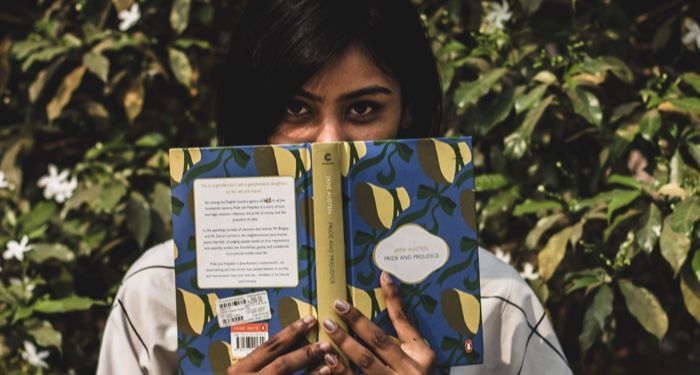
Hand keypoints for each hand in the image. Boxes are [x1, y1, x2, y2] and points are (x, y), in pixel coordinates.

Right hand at [227, 316, 332, 373]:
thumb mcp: (245, 372)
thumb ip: (261, 361)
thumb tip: (291, 341)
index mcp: (239, 370)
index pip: (269, 346)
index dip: (292, 332)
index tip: (310, 320)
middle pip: (282, 363)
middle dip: (306, 351)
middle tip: (326, 343)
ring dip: (312, 369)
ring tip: (330, 361)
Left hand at [316, 271, 436, 374]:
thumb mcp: (420, 355)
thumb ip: (403, 329)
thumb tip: (386, 282)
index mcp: (422, 357)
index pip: (404, 323)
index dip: (391, 300)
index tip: (376, 280)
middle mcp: (410, 371)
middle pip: (379, 342)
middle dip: (356, 323)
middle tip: (336, 307)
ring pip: (366, 364)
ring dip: (344, 346)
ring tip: (328, 330)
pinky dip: (340, 372)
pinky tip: (327, 364)